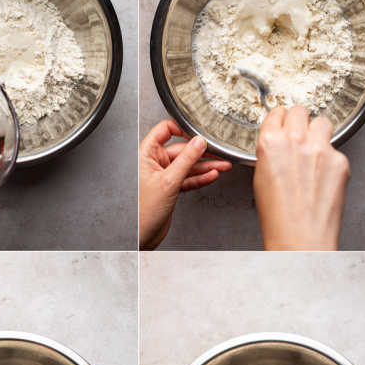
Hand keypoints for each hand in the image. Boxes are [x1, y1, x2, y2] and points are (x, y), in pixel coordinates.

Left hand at [139, 120, 231, 249]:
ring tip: (223, 166)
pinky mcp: (171, 187)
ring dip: (206, 167)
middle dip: (202, 154)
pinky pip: (188, 179)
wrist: (142, 235)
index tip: (199, 133)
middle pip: (182, 150)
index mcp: (146, 154)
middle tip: (220, 154)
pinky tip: (212, 176)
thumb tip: (199, 142)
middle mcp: (154, 162)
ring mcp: (163, 175)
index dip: (183, 129)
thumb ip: (186, 160)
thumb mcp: (169, 181)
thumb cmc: (143, 211)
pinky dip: (200, 178)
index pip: (165, 130)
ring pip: (188, 166)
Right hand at [254, 106, 349, 249]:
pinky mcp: (340, 160)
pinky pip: (336, 150)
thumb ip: (272, 152)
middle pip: (300, 111)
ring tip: (315, 154)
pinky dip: (331, 160)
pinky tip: (324, 179)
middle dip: (300, 122)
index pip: (278, 113)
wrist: (300, 237)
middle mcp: (295, 139)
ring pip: (322, 123)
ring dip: (318, 133)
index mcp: (270, 142)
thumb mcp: (261, 177)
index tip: (284, 126)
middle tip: (300, 137)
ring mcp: (321, 148)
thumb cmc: (278, 216)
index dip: (281, 121)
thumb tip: (281, 144)